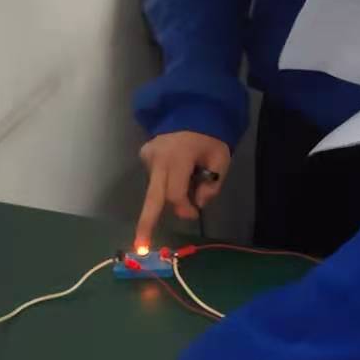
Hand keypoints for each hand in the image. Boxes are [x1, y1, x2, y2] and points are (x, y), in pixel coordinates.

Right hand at [135, 131, 230, 249]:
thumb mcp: (220, 161)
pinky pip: (154, 177)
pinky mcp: (144, 155)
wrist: (192, 113)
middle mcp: (158, 158)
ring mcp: (148, 156)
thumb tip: (197, 204)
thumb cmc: (209, 139)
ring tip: (187, 176)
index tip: (195, 213)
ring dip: (170, 193)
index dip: (186, 208)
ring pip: (156, 189)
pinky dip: (165, 181)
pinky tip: (176, 168)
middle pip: (152, 198)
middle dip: (145, 224)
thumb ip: (211, 185)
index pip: (176, 194)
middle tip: (139, 246)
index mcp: (179, 157)